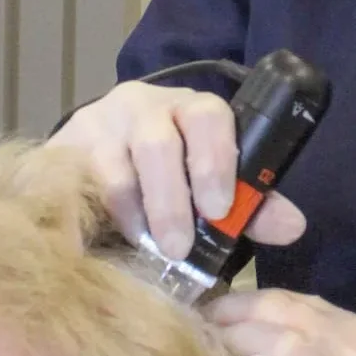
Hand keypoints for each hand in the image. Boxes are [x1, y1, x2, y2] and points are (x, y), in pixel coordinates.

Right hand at [48, 82, 306, 258]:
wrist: (102, 151)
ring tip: (144, 247)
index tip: (218, 207)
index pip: (208, 117)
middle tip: (178, 247)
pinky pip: (71, 185)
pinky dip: (85, 220)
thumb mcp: (214, 185)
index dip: (214, 161)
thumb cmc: (172, 173)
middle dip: (171, 200)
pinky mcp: (61, 149)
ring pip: (113, 167)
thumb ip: (251, 206)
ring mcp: (98, 126)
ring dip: (132, 215)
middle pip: (157, 145)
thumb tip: (293, 226)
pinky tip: (93, 243)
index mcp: (191, 110)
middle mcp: (143, 108)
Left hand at [204, 289, 355, 355]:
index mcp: (353, 328)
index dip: (243, 301)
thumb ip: (304, 344)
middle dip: (233, 317)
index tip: (211, 309)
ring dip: (241, 342)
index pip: (288, 299)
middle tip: (201, 327)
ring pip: (287, 346)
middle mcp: (353, 347)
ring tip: (212, 350)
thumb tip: (243, 327)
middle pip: (282, 316)